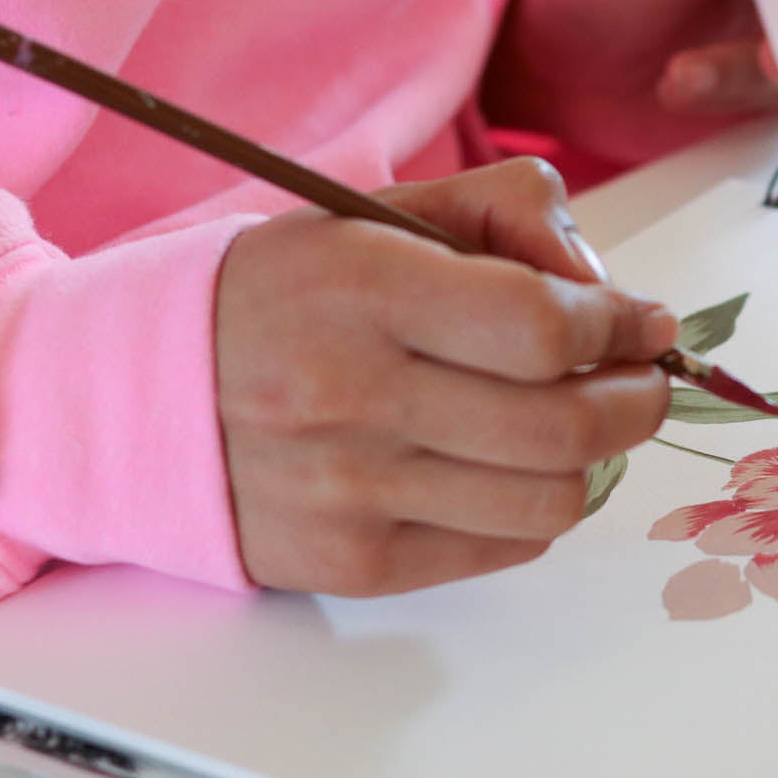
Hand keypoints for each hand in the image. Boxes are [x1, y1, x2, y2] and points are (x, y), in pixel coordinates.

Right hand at [215, 158, 675, 595]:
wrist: (135, 396)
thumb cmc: (279, 296)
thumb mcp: (375, 213)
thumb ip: (506, 214)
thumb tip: (608, 291)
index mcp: (358, 287)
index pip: (541, 326)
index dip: (617, 327)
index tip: (642, 321)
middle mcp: (349, 395)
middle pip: (564, 425)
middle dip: (638, 399)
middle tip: (642, 377)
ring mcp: (348, 492)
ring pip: (549, 500)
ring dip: (595, 460)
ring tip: (579, 420)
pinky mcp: (350, 564)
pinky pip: (502, 547)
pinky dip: (534, 507)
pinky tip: (512, 465)